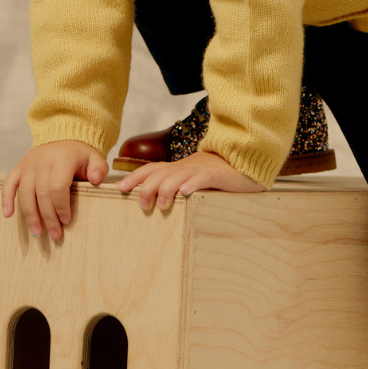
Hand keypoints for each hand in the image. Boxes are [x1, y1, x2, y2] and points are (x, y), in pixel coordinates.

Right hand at [1, 140, 109, 239]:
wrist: (62, 138)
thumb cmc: (79, 155)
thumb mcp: (94, 158)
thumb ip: (99, 168)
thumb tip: (96, 180)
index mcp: (62, 159)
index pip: (58, 187)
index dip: (61, 206)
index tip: (66, 221)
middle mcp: (42, 160)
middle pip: (41, 193)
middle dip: (48, 216)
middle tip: (55, 234)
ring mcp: (28, 164)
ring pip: (25, 192)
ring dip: (30, 214)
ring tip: (36, 232)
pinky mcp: (19, 167)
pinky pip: (9, 183)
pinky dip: (6, 199)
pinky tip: (8, 214)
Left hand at [118, 150, 264, 208]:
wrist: (246, 163)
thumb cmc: (219, 178)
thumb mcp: (194, 181)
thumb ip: (178, 188)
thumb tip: (157, 205)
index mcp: (179, 168)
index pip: (152, 169)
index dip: (136, 177)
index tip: (121, 188)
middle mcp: (187, 167)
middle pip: (161, 173)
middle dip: (147, 187)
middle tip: (142, 204)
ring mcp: (202, 170)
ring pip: (178, 175)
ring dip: (167, 189)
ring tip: (162, 203)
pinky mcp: (218, 175)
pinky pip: (203, 177)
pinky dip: (193, 183)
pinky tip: (185, 192)